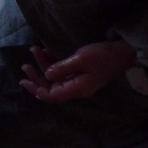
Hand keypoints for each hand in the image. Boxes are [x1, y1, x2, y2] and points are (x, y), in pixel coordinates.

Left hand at [19, 40, 135, 103]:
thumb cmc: (102, 56)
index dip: (37, 90)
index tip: (25, 81)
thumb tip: (47, 75)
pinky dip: (53, 63)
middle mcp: (76, 88)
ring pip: (56, 78)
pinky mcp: (80, 74)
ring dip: (44, 66)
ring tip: (34, 50)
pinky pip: (62, 72)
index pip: (52, 96)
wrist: (122, 54)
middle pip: (51, 88)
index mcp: (76, 89)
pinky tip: (46, 52)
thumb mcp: (81, 59)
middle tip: (25, 65)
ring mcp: (78, 81)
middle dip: (37, 77)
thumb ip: (63, 68)